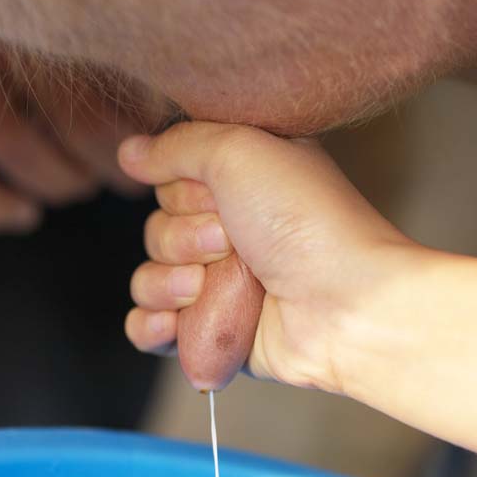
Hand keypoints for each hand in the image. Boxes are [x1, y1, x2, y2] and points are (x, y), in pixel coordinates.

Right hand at [0, 0, 145, 232]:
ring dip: (62, 183)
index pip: (127, 80)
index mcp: (60, 2)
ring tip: (83, 185)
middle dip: (118, 163)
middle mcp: (10, 36)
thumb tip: (168, 67)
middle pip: (83, 125)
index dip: (152, 121)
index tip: (170, 133)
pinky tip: (21, 215)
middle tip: (136, 172)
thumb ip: (108, 4)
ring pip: (21, 150)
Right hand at [118, 121, 412, 390]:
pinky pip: (151, 328)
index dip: (182, 189)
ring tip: (208, 286)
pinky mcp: (217, 331)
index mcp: (243, 182)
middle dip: (182, 239)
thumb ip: (178, 145)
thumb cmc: (305, 221)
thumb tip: (130, 151)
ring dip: (169, 283)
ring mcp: (223, 285)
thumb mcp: (240, 150)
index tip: (215, 194)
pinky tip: (170, 324)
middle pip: (156, 230)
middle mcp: (232, 231)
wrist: (346, 304)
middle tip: (229, 242)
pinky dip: (152, 326)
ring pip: (149, 278)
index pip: (170, 180)